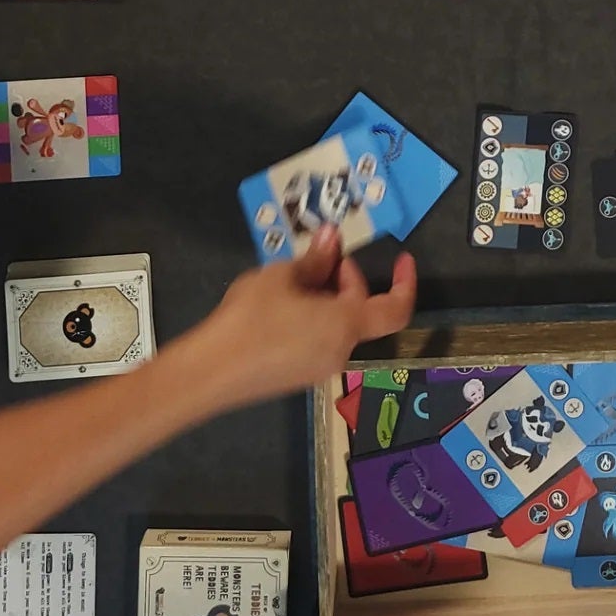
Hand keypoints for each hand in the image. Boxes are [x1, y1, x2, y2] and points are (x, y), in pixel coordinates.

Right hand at [188, 229, 418, 411]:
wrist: (210, 373)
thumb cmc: (252, 318)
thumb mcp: (282, 277)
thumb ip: (314, 260)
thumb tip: (332, 239)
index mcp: (345, 326)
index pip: (394, 310)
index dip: (405, 283)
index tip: (401, 258)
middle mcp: (339, 352)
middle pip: (360, 313)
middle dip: (347, 280)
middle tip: (320, 257)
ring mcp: (317, 369)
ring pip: (338, 326)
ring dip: (327, 297)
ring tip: (292, 277)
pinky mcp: (296, 377)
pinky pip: (318, 340)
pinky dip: (313, 316)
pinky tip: (279, 304)